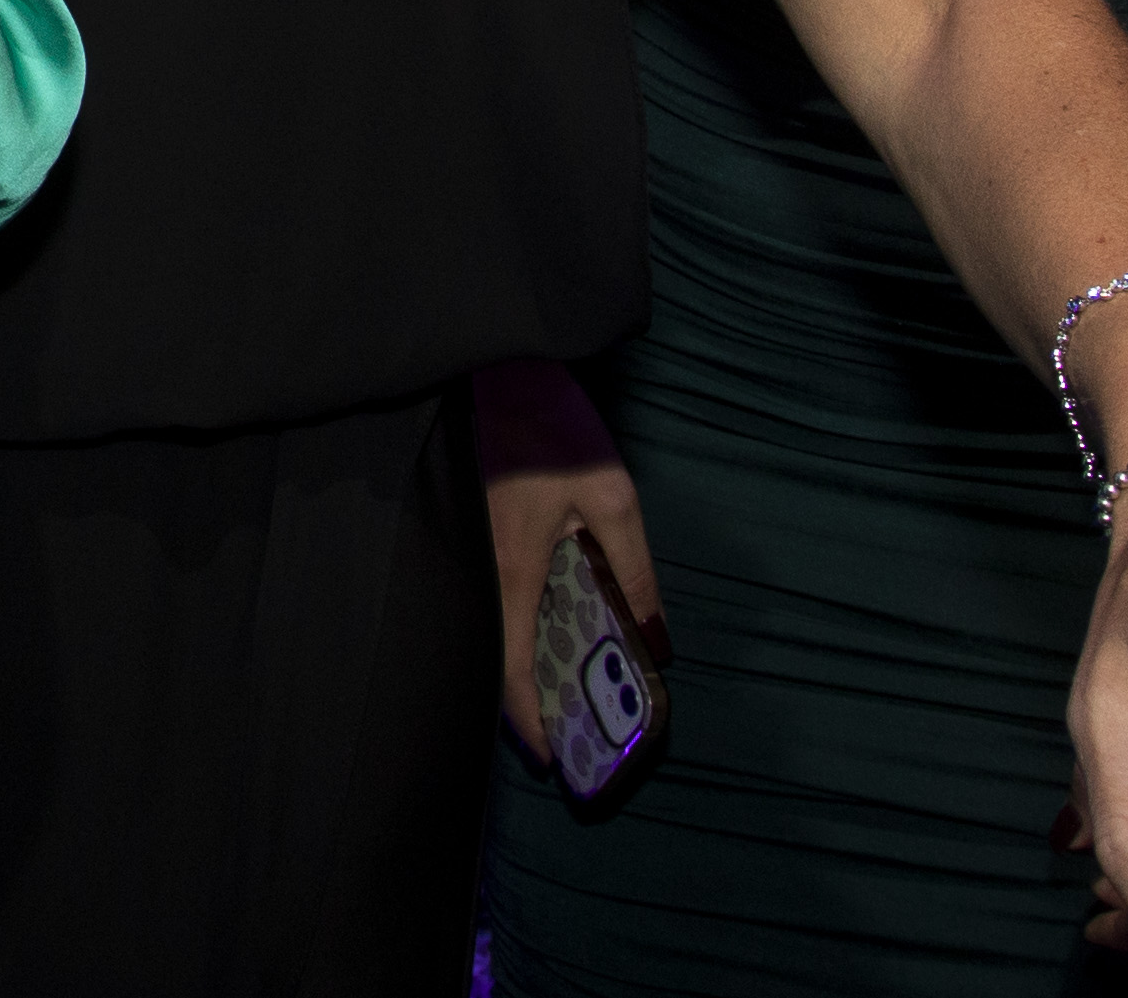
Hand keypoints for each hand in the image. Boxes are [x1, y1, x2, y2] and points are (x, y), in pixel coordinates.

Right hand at [476, 358, 660, 759]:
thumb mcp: (614, 497)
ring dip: (524, 666)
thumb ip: (635, 569)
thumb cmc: (552, 431)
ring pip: (495, 630)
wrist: (496, 369)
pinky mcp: (476, 533)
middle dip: (529, 704)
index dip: (528, 721)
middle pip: (499, 656)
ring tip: (565, 691)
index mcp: (513, 570)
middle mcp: (483, 571)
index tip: (552, 759)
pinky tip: (549, 629)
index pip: (512, 666)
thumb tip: (653, 637)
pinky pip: (496, 599)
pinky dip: (519, 629)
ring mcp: (473, 552)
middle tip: (567, 733)